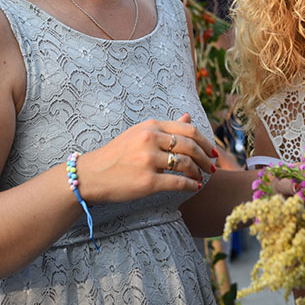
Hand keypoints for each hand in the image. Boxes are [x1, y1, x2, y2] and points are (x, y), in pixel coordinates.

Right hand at [78, 113, 217, 203]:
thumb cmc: (117, 154)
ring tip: (202, 177)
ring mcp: (149, 160)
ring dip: (199, 172)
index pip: (188, 130)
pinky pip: (178, 182)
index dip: (205, 141)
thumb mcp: (139, 133)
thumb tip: (188, 117)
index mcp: (150, 126)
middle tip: (213, 166)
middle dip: (207, 158)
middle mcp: (150, 140)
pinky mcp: (148, 181)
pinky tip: (195, 187)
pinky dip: (191, 185)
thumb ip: (165, 127)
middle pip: (191, 146)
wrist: (91, 174)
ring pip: (186, 164)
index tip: (212, 151)